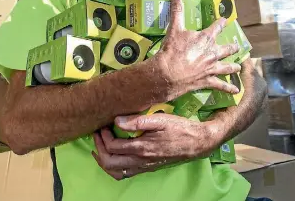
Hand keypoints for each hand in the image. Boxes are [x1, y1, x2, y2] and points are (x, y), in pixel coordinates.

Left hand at [91, 113, 214, 179]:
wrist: (196, 143)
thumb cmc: (179, 128)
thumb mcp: (160, 120)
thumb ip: (138, 121)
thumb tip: (117, 120)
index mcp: (142, 148)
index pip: (113, 146)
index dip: (104, 136)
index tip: (103, 125)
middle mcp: (140, 160)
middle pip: (109, 162)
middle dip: (99, 148)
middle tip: (98, 134)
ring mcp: (143, 166)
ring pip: (115, 171)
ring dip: (104, 160)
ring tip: (100, 146)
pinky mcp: (146, 167)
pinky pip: (124, 174)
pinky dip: (113, 167)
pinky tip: (113, 156)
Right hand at [153, 0, 240, 99]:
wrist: (169, 72)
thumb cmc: (172, 50)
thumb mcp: (174, 28)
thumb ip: (177, 12)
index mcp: (206, 38)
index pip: (217, 27)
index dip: (221, 23)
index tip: (225, 20)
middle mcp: (213, 53)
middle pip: (227, 49)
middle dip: (232, 47)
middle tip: (236, 46)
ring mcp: (212, 68)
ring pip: (227, 67)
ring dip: (233, 67)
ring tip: (238, 67)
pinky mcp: (208, 81)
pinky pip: (221, 85)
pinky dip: (229, 89)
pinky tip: (236, 91)